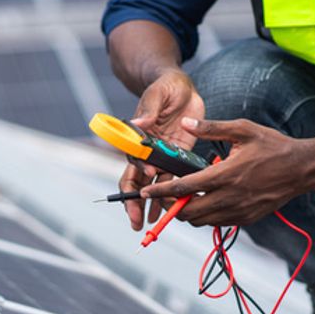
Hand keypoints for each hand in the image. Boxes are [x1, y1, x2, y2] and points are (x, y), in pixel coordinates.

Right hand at [118, 68, 205, 229]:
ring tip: (152, 225)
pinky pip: (172, 181)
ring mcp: (161, 156)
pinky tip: (171, 212)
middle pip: (136, 181)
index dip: (139, 170)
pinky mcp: (177, 158)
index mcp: (137, 137)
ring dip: (152, 206)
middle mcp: (147, 151)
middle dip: (135, 202)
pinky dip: (170, 197)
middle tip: (136, 221)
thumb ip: (148, 110)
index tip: (149, 176)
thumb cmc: (165, 87)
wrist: (181, 88)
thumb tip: (138, 125)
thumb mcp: (158, 94)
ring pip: (153, 186)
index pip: (132, 159)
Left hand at [140, 118, 307, 226]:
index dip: (162, 191)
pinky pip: (218, 223)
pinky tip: (208, 201)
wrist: (302, 168)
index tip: (146, 191)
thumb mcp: (242, 130)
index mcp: (226, 174)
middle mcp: (231, 197)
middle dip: (172, 206)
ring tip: (185, 197)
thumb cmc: (273, 146)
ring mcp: (240, 211)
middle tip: (166, 194)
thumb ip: (211, 127)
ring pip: (202, 221)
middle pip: (189, 212)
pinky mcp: (247, 218)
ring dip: (189, 212)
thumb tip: (185, 122)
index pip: (185, 188)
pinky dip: (207, 216)